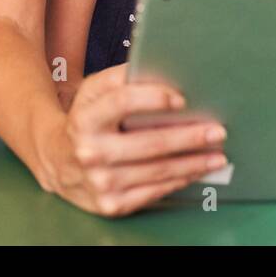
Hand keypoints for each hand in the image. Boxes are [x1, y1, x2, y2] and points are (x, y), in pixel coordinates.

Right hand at [44, 65, 227, 216]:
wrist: (58, 161)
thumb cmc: (85, 120)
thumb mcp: (92, 92)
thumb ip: (121, 79)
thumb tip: (162, 72)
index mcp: (85, 119)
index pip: (122, 102)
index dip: (154, 98)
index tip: (182, 98)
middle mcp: (90, 152)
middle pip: (150, 142)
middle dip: (189, 136)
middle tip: (216, 130)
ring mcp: (101, 182)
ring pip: (159, 171)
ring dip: (193, 162)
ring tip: (217, 154)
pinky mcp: (112, 204)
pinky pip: (154, 191)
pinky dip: (180, 180)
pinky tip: (195, 171)